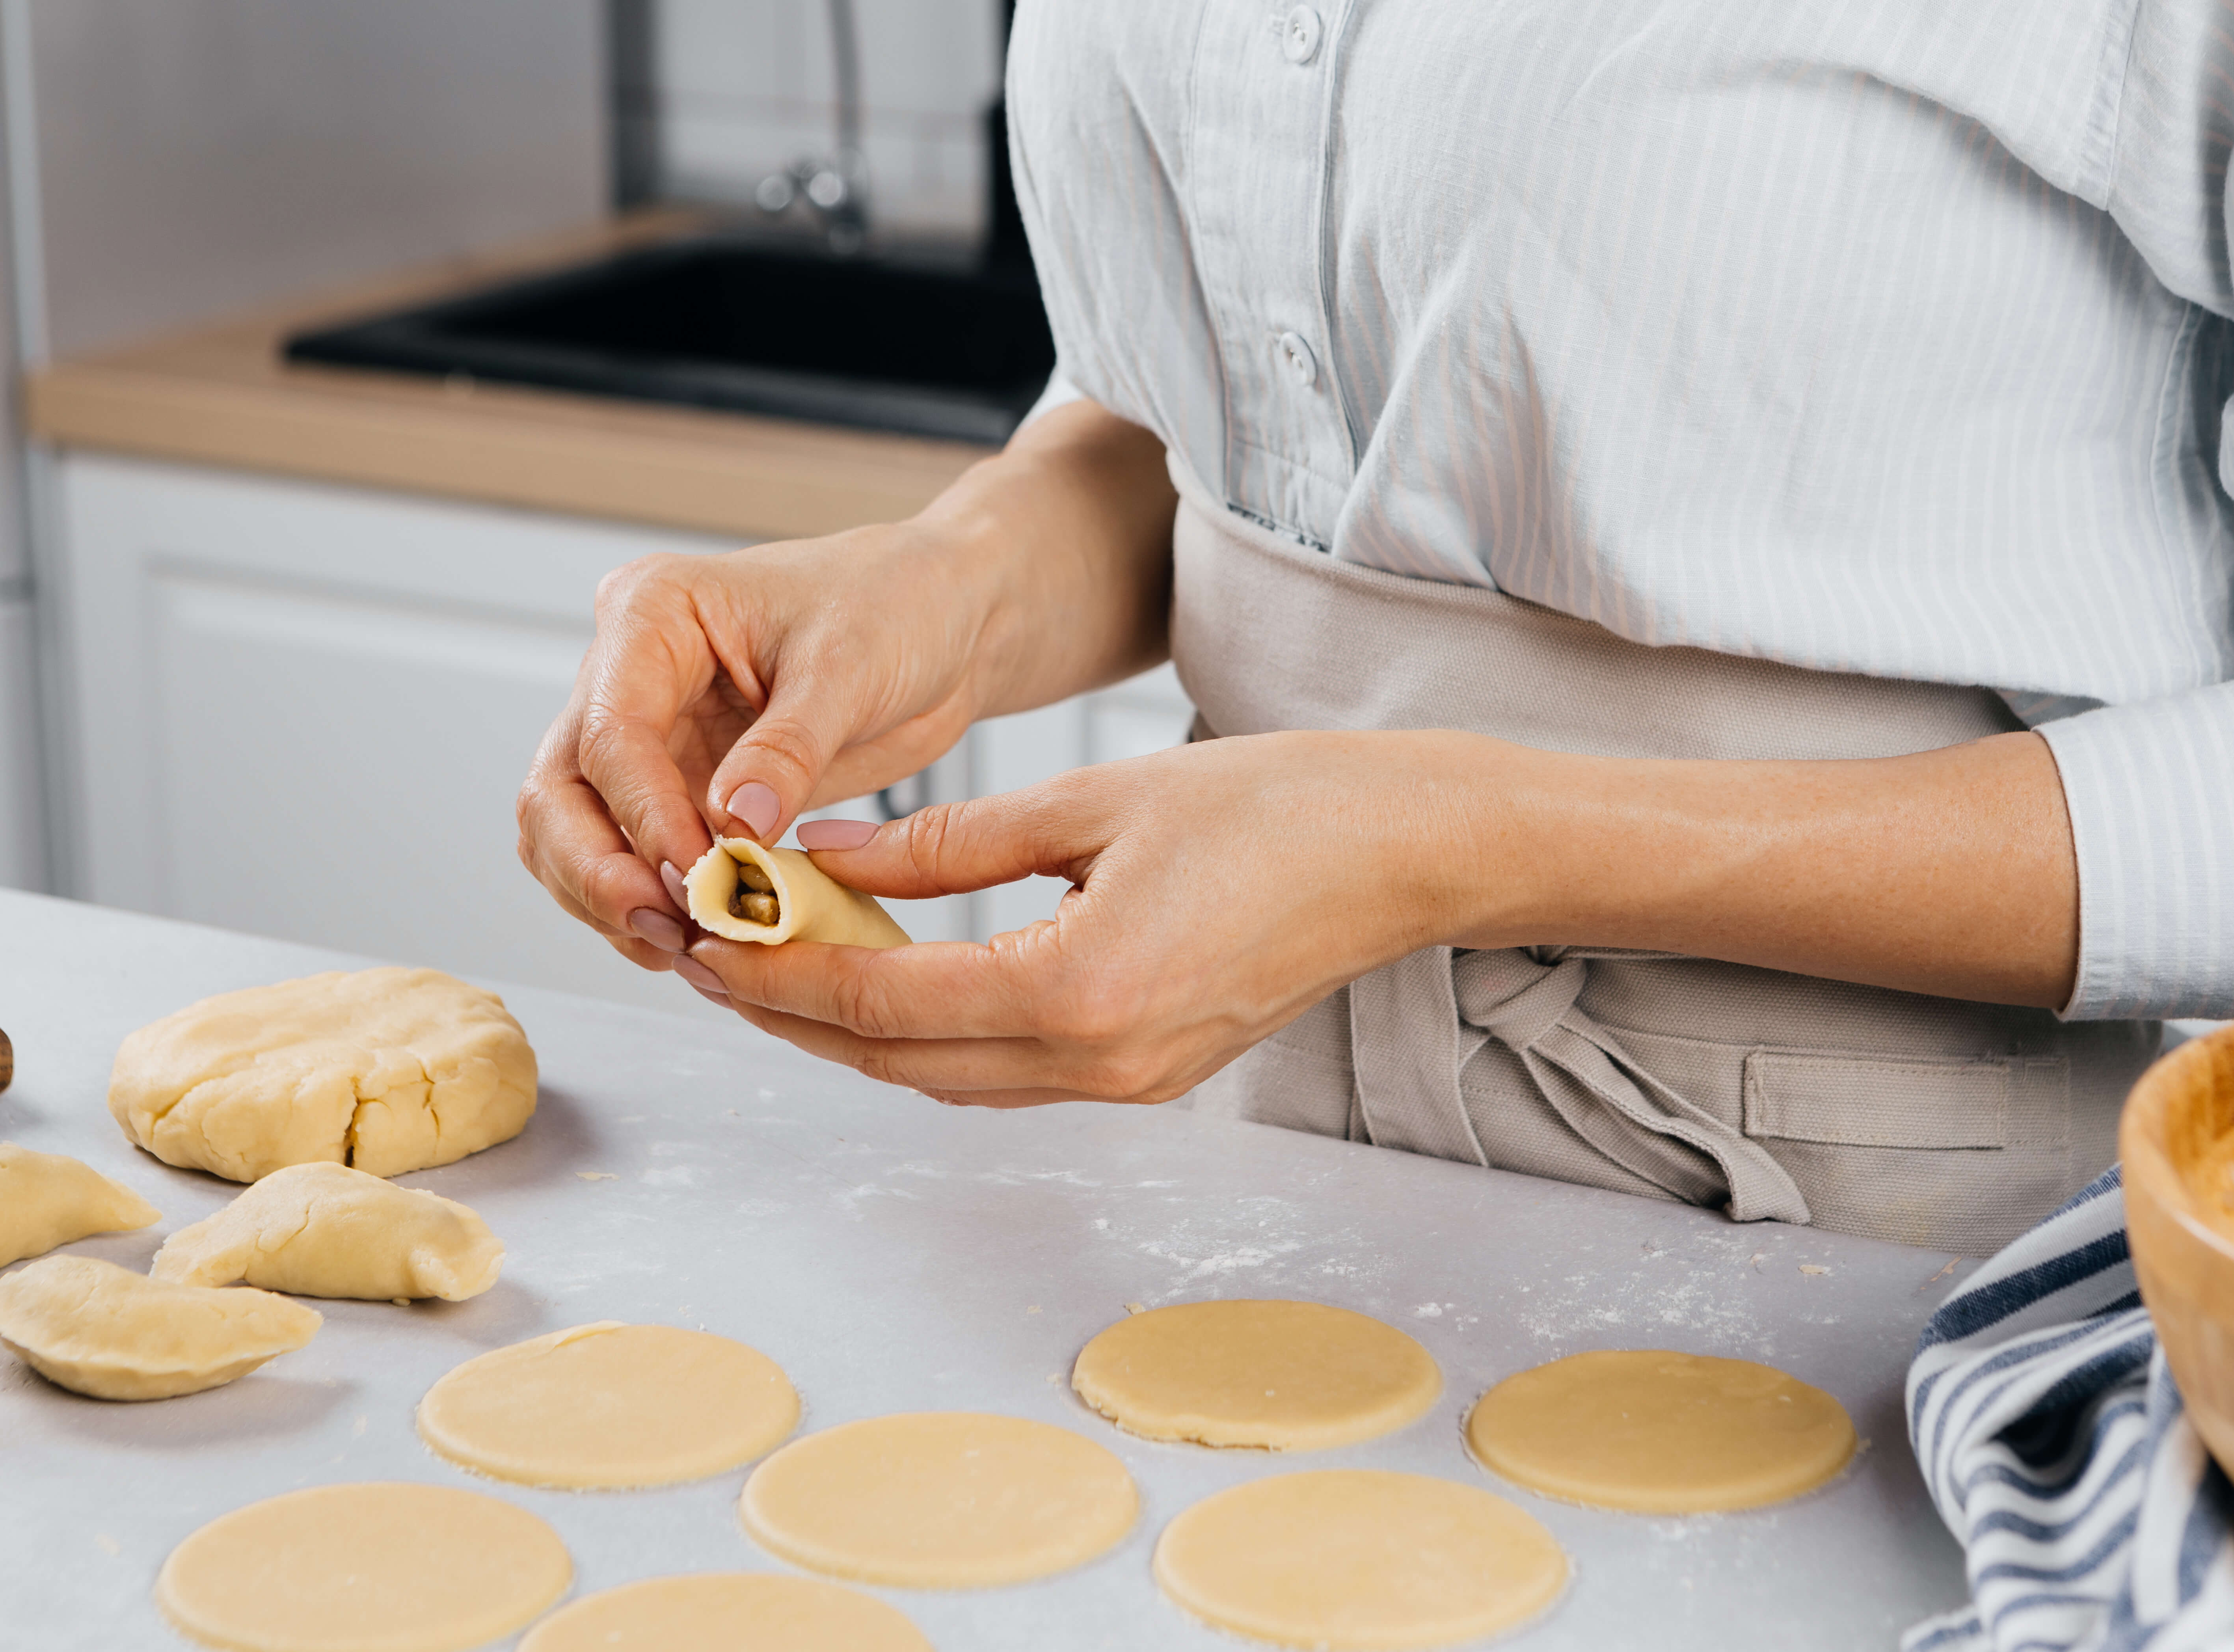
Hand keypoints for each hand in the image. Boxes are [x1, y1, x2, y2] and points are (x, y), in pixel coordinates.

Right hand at [516, 522, 998, 976]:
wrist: (941, 623)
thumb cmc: (895, 605)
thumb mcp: (850, 666)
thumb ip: (788, 748)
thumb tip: (736, 827)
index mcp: (652, 614)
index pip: (610, 732)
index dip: (644, 817)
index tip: (696, 876)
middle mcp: (628, 676)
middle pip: (560, 791)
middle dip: (599, 871)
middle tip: (672, 926)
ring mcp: (650, 738)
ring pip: (575, 836)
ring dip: (615, 901)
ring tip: (690, 947)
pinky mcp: (681, 790)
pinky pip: (632, 859)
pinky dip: (653, 906)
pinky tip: (704, 940)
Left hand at [682, 730, 1501, 1104]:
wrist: (1405, 855)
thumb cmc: (1275, 807)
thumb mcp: (1097, 798)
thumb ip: (951, 841)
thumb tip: (828, 855)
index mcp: (1079, 990)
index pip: (882, 997)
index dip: (779, 969)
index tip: (707, 932)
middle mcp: (1098, 1062)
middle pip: (896, 1058)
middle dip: (792, 1011)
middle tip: (713, 952)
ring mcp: (1127, 1082)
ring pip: (944, 1075)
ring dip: (856, 1028)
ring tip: (780, 962)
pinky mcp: (1147, 1073)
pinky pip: (1004, 1070)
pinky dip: (929, 1032)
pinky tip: (890, 976)